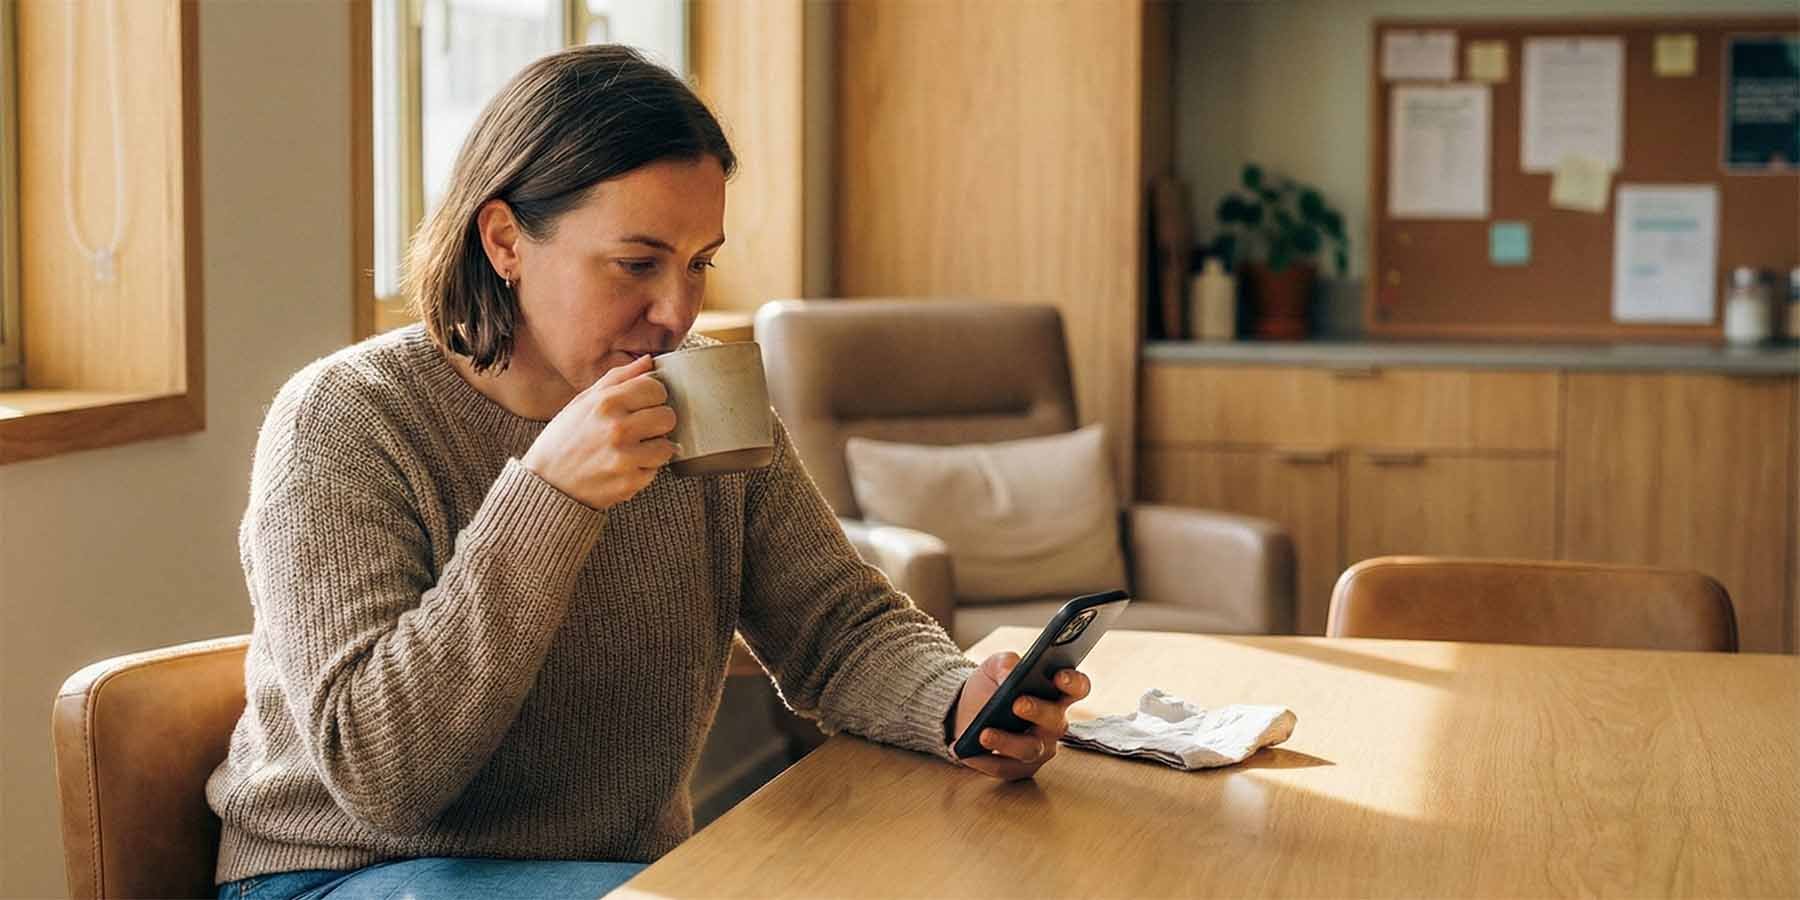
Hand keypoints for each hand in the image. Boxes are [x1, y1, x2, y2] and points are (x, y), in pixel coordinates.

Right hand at [521, 354, 678, 509]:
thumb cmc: (564, 439)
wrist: (546, 484)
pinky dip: (644, 469)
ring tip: (633, 448)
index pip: (656, 389)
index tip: (643, 403)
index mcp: (606, 403)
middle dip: (657, 421)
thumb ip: (618, 378)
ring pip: (667, 446)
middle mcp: (617, 428)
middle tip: (641, 428)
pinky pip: (656, 470)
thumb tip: (649, 361)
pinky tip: (625, 466)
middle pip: (668, 416)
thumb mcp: (583, 401)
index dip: (652, 396)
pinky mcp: (630, 483)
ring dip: (655, 447)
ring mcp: (625, 458)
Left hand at [947, 651, 1091, 780]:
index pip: (1077, 688)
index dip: (1073, 683)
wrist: (964, 710)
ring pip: (1030, 749)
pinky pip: (1005, 768)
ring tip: (984, 734)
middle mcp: (1053, 723)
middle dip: (1038, 711)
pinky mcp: (1019, 768)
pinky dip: (986, 761)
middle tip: (1017, 703)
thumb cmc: (990, 685)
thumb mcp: (994, 666)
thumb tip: (1011, 672)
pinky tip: (969, 753)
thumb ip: (1005, 662)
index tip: (1058, 676)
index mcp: (1056, 693)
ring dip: (1007, 742)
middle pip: (1055, 721)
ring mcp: (1039, 748)